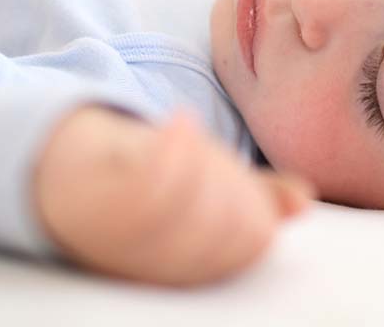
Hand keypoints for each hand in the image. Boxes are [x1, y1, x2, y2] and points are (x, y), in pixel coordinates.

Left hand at [33, 106, 314, 286]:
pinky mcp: (94, 202)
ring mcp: (120, 234)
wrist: (81, 182)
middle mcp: (153, 258)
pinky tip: (181, 120)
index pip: (239, 249)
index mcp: (190, 263)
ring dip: (201, 165)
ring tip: (199, 138)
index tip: (257, 194)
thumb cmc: (161, 188)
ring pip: (178, 209)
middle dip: (230, 192)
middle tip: (227, 166)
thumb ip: (260, 199)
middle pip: (209, 231)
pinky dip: (170, 147)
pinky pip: (139, 182)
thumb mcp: (214, 192)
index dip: (257, 219)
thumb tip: (302, 201)